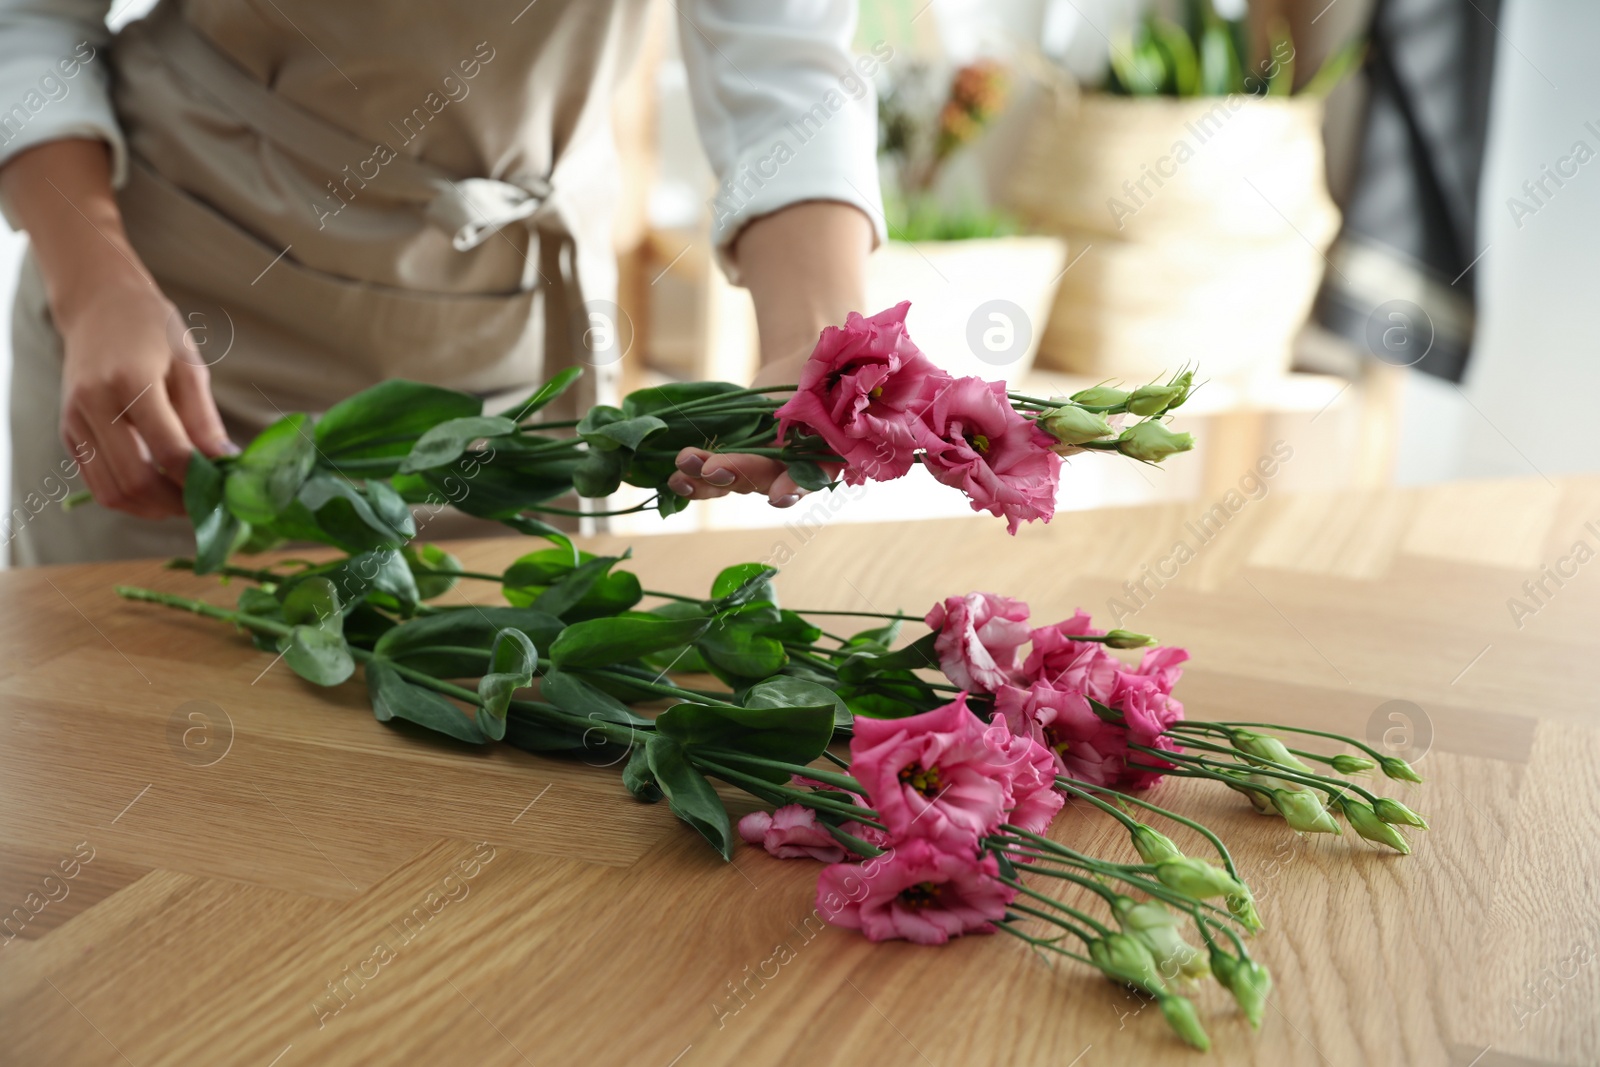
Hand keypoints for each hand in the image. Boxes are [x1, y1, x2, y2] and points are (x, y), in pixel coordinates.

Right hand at [57, 273, 234, 518]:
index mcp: (130, 382)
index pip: (169, 451)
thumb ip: (204, 418)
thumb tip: (225, 464)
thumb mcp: (189, 365)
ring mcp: (76, 422)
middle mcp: (94, 405)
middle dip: (177, 503)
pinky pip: (98, 483)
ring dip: (153, 509)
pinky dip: (131, 499)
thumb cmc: (152, 330)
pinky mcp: (69, 433)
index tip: (227, 489)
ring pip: (113, 492)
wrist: (98, 306)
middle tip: (209, 505)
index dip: (200, 480)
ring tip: (186, 502)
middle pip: (137, 480)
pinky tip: (160, 492)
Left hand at [666, 201, 870, 507]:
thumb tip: (868, 368)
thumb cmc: (844, 358)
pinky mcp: (743, 455)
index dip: (799, 485)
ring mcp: (770, 464)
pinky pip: (719, 473)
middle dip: (740, 475)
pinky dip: (696, 475)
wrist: (815, 355)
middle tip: (714, 468)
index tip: (780, 496)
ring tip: (682, 469)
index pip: (818, 474)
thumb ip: (857, 372)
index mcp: (835, 448)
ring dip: (709, 479)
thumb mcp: (853, 361)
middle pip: (769, 479)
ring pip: (738, 482)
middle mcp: (802, 464)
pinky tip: (675, 473)